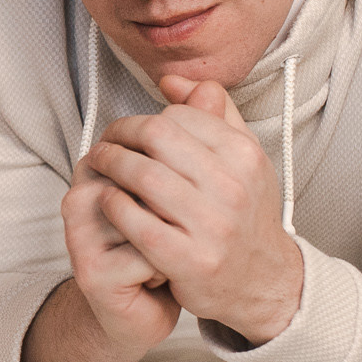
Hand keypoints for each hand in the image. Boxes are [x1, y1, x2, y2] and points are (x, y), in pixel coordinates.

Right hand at [25, 164, 185, 361]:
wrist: (139, 311)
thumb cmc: (152, 251)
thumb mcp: (156, 200)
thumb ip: (161, 171)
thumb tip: (176, 164)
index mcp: (92, 171)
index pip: (149, 157)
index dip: (170, 186)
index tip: (155, 208)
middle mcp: (78, 198)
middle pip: (152, 187)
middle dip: (171, 216)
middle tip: (156, 238)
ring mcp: (80, 235)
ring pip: (154, 220)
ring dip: (169, 244)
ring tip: (153, 258)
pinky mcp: (91, 270)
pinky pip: (151, 257)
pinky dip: (164, 272)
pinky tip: (150, 280)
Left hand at [78, 75, 303, 345]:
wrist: (264, 281)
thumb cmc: (245, 213)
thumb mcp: (242, 159)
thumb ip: (213, 114)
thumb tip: (172, 80)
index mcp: (245, 156)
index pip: (178, 116)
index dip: (144, 118)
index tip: (129, 130)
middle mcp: (233, 188)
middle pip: (156, 136)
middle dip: (119, 134)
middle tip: (104, 143)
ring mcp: (212, 226)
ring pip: (141, 175)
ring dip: (108, 164)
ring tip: (97, 166)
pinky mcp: (188, 260)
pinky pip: (134, 219)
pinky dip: (112, 203)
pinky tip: (107, 199)